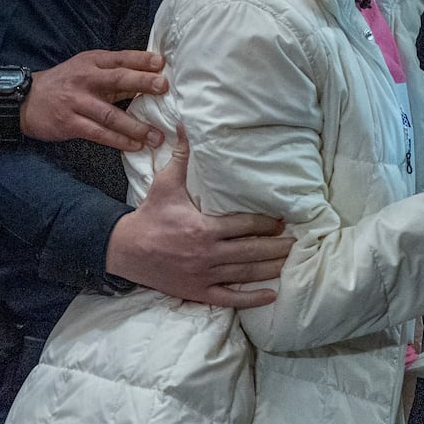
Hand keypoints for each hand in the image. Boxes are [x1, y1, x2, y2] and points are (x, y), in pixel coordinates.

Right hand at [22, 49, 168, 150]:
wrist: (25, 100)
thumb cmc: (63, 83)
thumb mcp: (84, 69)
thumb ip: (111, 72)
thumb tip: (148, 75)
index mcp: (91, 62)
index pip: (120, 59)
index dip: (141, 60)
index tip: (162, 63)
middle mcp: (85, 79)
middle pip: (118, 80)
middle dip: (143, 83)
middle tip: (164, 88)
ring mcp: (77, 102)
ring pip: (111, 114)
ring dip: (136, 126)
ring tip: (157, 136)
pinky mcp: (71, 124)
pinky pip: (99, 134)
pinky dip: (119, 141)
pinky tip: (135, 146)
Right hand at [106, 125, 294, 305]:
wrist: (126, 249)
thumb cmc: (150, 215)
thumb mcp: (166, 183)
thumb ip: (182, 156)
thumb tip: (185, 125)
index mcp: (204, 228)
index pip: (245, 226)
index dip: (267, 224)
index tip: (282, 222)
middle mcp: (208, 254)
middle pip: (252, 252)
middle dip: (277, 247)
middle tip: (297, 242)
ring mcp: (204, 276)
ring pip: (245, 274)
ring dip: (271, 269)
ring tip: (290, 262)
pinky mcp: (198, 292)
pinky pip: (230, 299)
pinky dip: (252, 299)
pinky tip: (271, 295)